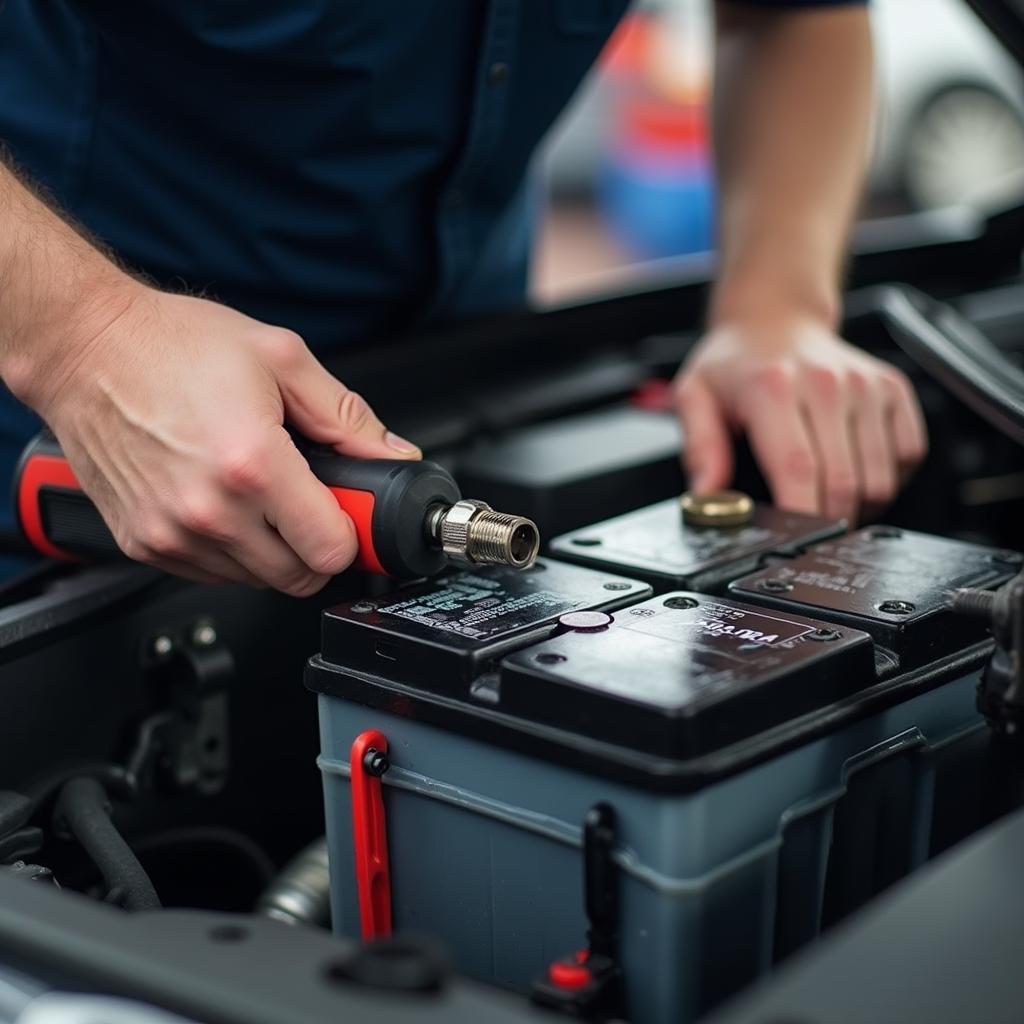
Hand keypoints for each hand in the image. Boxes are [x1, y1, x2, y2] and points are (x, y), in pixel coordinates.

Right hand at [22, 284, 419, 593]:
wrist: (83, 347)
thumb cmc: (171, 345)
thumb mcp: (280, 358)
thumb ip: (346, 415)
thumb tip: (391, 454)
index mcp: (252, 464)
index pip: (332, 550)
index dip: (352, 533)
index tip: (350, 513)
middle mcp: (209, 510)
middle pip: (299, 577)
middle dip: (316, 545)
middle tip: (310, 503)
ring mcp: (172, 534)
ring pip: (256, 581)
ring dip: (273, 550)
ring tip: (260, 493)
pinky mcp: (144, 544)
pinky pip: (212, 574)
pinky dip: (230, 550)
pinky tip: (223, 502)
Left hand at [673, 313, 927, 522]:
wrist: (774, 317)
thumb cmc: (735, 362)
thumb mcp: (695, 395)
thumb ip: (699, 447)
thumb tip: (707, 495)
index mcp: (773, 388)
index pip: (797, 468)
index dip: (801, 514)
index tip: (796, 541)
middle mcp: (826, 383)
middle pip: (843, 482)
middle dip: (829, 521)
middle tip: (809, 527)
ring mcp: (865, 385)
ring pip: (879, 477)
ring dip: (859, 504)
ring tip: (829, 498)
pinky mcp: (893, 388)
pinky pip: (908, 453)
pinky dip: (888, 476)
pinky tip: (857, 469)